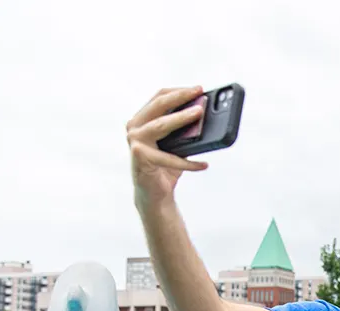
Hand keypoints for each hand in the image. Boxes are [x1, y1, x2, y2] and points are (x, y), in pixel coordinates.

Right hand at [126, 87, 209, 206]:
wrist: (155, 193)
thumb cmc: (165, 166)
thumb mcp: (178, 144)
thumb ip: (185, 130)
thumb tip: (204, 115)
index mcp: (142, 119)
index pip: (159, 97)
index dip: (178, 91)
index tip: (197, 89)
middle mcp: (134, 127)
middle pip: (159, 105)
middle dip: (181, 97)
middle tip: (200, 95)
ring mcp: (135, 141)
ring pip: (161, 125)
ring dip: (182, 118)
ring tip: (200, 114)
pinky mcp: (140, 157)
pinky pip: (169, 158)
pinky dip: (189, 162)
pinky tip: (204, 164)